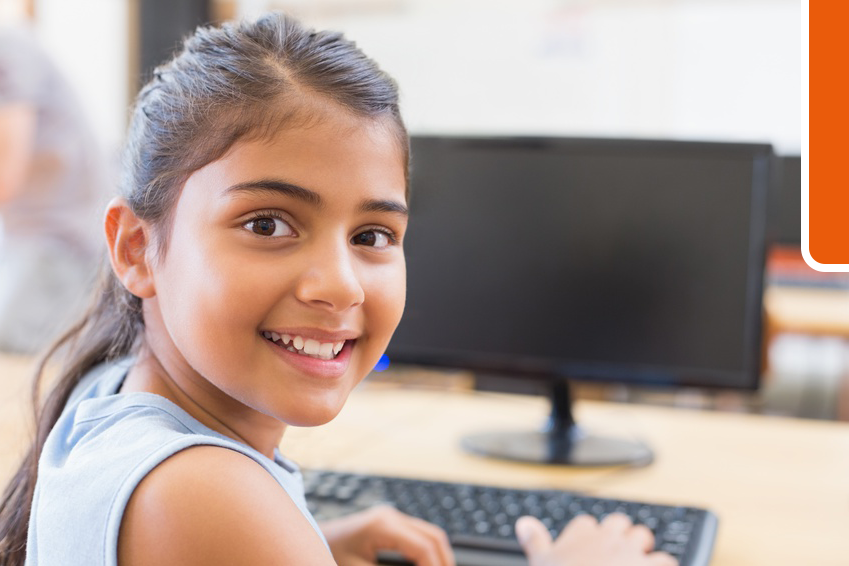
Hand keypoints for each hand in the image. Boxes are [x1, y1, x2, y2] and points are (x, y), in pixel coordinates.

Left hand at [320, 505, 454, 565]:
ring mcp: (390, 517)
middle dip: (444, 561)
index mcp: (383, 525)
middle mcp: (390, 516)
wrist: (300, 538)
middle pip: (435, 537)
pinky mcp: (388, 523)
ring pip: (430, 534)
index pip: (424, 547)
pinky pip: (418, 536)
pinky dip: (427, 553)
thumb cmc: (326, 553)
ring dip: (438, 557)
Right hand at [516, 513, 677, 565]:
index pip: (585, 524)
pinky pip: (666, 559)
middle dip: (618, 535)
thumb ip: (534, 540)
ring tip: (638, 562)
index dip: (586, 536)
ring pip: (642, 535)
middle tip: (616, 553)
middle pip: (618, 523)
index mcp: (581, 534)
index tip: (585, 550)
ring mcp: (631, 551)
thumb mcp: (540, 562)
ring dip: (641, 548)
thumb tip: (523, 522)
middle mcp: (607, 537)